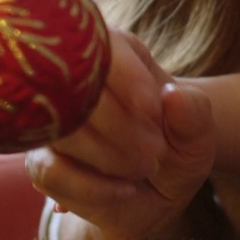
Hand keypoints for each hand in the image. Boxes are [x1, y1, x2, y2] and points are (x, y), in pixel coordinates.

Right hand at [24, 30, 215, 239]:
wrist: (160, 186)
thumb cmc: (178, 145)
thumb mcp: (198, 132)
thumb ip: (194, 113)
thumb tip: (174, 95)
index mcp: (114, 54)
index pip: (103, 49)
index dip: (126, 78)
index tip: (154, 112)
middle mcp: (74, 81)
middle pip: (75, 91)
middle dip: (120, 127)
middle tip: (156, 152)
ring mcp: (52, 121)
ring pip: (61, 132)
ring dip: (106, 157)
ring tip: (144, 169)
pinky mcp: (41, 160)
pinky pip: (50, 171)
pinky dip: (90, 187)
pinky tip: (125, 190)